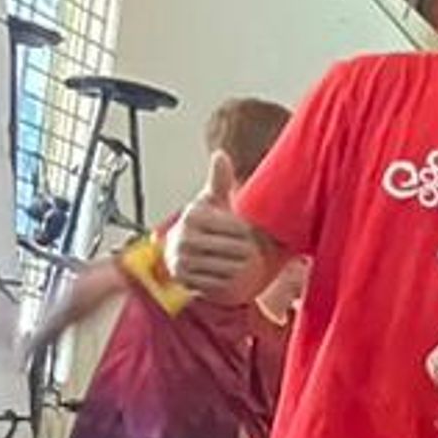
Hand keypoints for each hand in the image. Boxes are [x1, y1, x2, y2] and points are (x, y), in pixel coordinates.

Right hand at [163, 147, 258, 298]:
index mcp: (194, 215)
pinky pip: (219, 283)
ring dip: (244, 268)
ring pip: (230, 268)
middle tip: (256, 252)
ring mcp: (182, 260)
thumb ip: (219, 180)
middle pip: (235, 249)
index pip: (237, 228)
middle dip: (249, 251)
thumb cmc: (204, 223)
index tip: (252, 234)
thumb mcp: (212, 200)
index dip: (250, 232)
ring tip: (249, 264)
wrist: (181, 251)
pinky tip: (236, 276)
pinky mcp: (184, 280)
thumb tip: (220, 154)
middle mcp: (184, 237)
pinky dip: (231, 282)